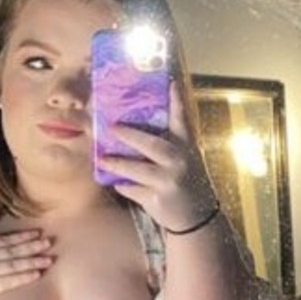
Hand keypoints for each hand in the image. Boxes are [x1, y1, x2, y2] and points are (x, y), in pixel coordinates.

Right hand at [0, 224, 54, 299]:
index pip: (3, 239)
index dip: (21, 236)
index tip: (36, 232)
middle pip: (13, 249)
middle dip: (32, 244)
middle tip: (49, 240)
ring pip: (15, 263)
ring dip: (33, 259)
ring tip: (49, 256)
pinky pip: (10, 280)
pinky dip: (25, 275)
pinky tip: (37, 273)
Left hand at [97, 81, 218, 232]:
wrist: (198, 217)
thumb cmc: (187, 182)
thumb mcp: (186, 159)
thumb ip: (169, 144)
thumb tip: (136, 129)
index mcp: (187, 147)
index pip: (182, 120)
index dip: (176, 100)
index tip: (170, 82)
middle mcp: (179, 162)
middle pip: (152, 145)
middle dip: (130, 135)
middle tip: (111, 127)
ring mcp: (169, 181)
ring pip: (137, 170)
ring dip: (117, 164)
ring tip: (102, 159)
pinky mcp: (158, 199)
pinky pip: (133, 189)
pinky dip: (124, 186)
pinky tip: (117, 183)